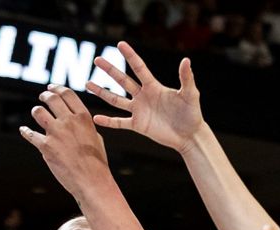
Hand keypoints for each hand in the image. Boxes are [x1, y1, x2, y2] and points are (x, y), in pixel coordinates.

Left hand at [20, 85, 109, 200]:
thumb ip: (84, 126)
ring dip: (36, 111)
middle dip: (45, 95)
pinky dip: (25, 132)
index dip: (57, 88)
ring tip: (37, 113)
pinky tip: (23, 130)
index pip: (67, 94)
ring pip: (38, 112)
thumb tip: (75, 121)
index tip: (51, 88)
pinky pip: (30, 134)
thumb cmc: (96, 162)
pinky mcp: (45, 146)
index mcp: (83, 117)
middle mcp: (69, 121)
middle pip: (52, 99)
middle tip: (42, 97)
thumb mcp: (96, 138)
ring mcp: (56, 133)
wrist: (92, 181)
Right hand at [87, 41, 204, 152]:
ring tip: (88, 83)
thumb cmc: (192, 113)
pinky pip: (120, 122)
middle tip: (97, 60)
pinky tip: (96, 118)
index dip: (130, 56)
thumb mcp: (190, 94)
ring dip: (102, 92)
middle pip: (123, 81)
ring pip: (116, 100)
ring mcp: (139, 111)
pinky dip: (108, 121)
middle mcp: (143, 96)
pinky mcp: (138, 125)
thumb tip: (186, 60)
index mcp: (154, 87)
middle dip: (110, 70)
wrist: (189, 135)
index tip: (120, 44)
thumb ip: (186, 78)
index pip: (139, 68)